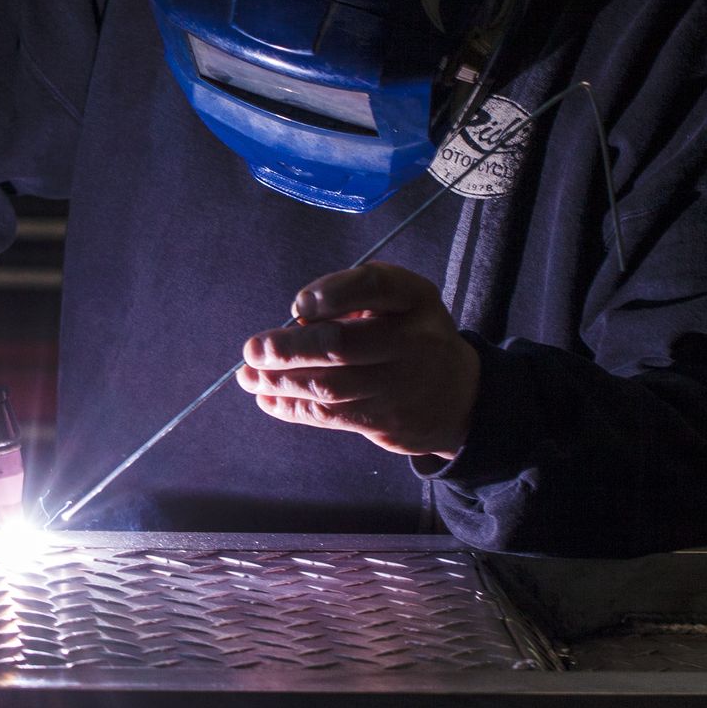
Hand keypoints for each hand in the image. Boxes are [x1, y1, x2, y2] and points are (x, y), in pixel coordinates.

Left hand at [237, 262, 478, 458]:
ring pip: (330, 386)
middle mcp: (413, 340)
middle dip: (288, 348)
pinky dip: (292, 408)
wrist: (458, 396)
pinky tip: (267, 398)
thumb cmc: (413, 335)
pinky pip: (330, 416)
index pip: (374, 286)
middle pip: (342, 344)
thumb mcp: (401, 302)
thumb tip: (297, 322)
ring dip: (280, 382)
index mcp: (415, 299)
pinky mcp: (386, 422)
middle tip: (253, 349)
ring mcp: (400, 385)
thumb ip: (355, 298)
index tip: (299, 305)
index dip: (330, 293)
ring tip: (249, 376)